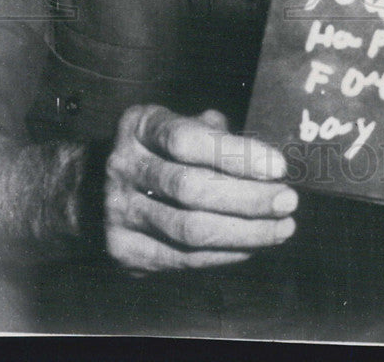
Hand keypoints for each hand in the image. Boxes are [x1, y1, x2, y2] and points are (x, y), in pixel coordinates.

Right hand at [105, 105, 297, 271]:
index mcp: (140, 125)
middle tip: (288, 200)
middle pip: (192, 188)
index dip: (237, 154)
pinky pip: (183, 258)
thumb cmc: (161, 150)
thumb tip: (269, 158)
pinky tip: (253, 245)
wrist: (95, 189)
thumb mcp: (182, 125)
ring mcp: (119, 211)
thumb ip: (219, 134)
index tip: (279, 166)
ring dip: (245, 232)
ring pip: (189, 229)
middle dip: (248, 198)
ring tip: (282, 228)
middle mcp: (123, 166)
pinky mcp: (123, 250)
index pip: (189, 139)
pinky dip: (225, 254)